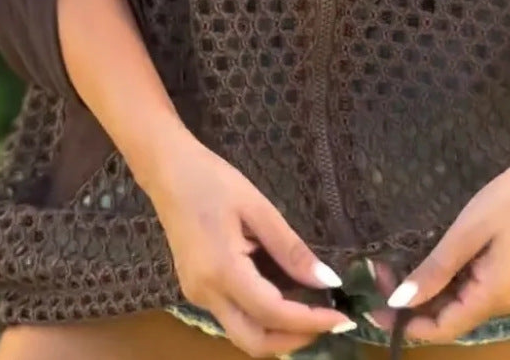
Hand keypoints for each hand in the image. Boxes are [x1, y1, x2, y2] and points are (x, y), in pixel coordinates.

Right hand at [147, 130, 354, 356]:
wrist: (166, 169)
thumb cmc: (211, 179)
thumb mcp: (257, 207)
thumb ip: (290, 248)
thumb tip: (328, 280)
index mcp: (222, 270)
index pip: (272, 313)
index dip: (310, 321)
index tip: (343, 318)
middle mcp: (206, 293)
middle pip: (253, 341)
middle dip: (294, 341)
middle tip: (329, 323)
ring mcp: (197, 294)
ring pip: (242, 333)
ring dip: (278, 332)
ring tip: (313, 312)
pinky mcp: (196, 288)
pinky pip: (233, 316)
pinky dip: (262, 318)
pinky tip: (284, 297)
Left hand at [368, 156, 509, 344]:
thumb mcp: (467, 232)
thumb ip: (435, 270)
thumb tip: (400, 301)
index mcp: (492, 297)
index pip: (443, 329)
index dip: (406, 325)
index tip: (373, 307)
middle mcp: (501, 303)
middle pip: (449, 317)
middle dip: (412, 303)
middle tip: (378, 275)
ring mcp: (506, 289)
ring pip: (458, 303)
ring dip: (425, 291)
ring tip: (391, 267)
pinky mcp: (507, 273)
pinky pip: (469, 289)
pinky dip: (443, 281)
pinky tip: (424, 264)